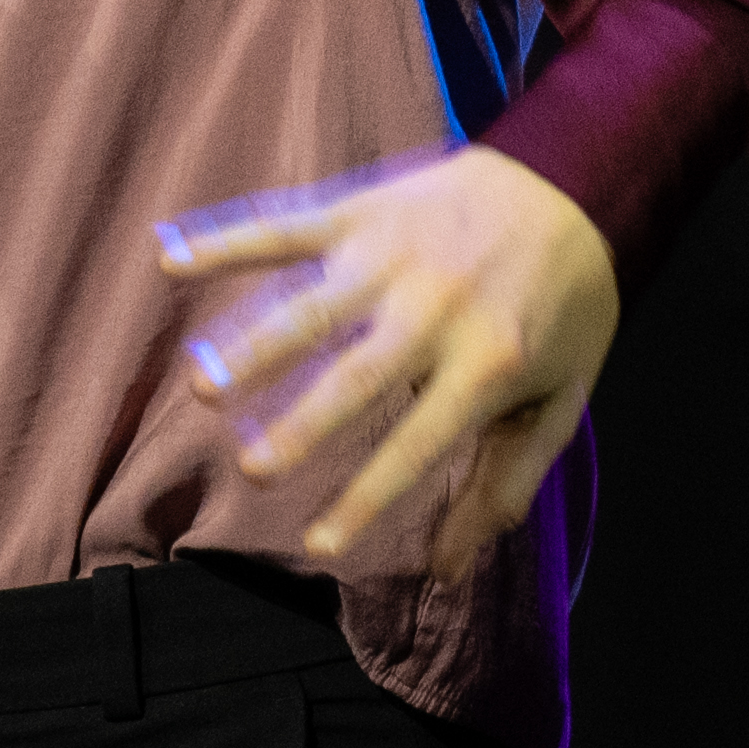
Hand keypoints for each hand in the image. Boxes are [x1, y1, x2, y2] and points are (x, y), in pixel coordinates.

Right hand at [155, 142, 621, 574]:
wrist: (577, 177)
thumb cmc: (564, 305)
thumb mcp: (562, 398)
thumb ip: (507, 482)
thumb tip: (451, 570)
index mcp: (488, 362)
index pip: (418, 443)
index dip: (367, 497)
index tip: (318, 547)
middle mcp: (435, 308)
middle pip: (356, 376)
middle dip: (302, 423)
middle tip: (252, 468)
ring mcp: (393, 254)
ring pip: (311, 304)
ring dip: (252, 344)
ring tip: (202, 386)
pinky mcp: (365, 209)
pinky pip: (287, 224)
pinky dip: (228, 239)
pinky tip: (171, 258)